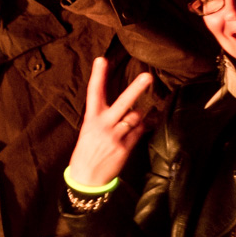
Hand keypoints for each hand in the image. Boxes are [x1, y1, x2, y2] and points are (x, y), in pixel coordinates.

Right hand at [67, 57, 152, 186]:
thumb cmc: (88, 151)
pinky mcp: (125, 147)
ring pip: (136, 116)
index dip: (98, 76)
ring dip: (139, 114)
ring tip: (137, 115)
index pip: (94, 93)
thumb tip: (131, 108)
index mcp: (91, 119)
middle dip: (135, 89)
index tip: (102, 59)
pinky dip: (145, 125)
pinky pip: (140, 130)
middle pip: (122, 103)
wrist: (86, 177)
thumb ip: (106, 118)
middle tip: (147, 76)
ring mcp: (115, 136)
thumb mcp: (90, 131)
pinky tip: (149, 121)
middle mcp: (103, 125)